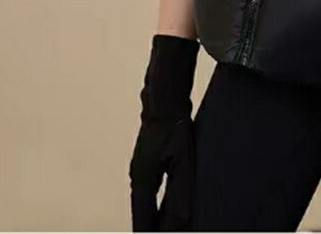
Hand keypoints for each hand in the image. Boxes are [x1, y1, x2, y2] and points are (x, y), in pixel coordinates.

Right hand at [129, 34, 199, 231]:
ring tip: (166, 231)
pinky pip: (149, 197)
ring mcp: (140, 172)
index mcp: (142, 181)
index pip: (143, 221)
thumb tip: (180, 221)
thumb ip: (181, 192)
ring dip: (153, 222)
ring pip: (145, 207)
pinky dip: (155, 210)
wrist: (165, 99)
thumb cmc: (173, 126)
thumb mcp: (183, 160)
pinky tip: (165, 215)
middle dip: (152, 230)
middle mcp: (137, 179)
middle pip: (142, 216)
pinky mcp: (148, 167)